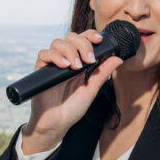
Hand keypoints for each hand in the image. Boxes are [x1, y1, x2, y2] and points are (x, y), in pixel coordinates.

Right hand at [22, 29, 122, 152]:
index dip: (90, 35)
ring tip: (76, 66)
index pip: (83, 39)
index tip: (99, 39)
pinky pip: (44, 54)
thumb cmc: (72, 109)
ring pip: (58, 43)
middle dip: (82, 44)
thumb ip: (102, 73)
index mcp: (79, 62)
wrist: (56, 124)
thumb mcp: (91, 90)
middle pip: (71, 37)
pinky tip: (64, 66)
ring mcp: (53, 64)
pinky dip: (55, 56)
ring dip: (70, 50)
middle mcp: (65, 60)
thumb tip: (118, 58)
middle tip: (89, 60)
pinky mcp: (41, 70)